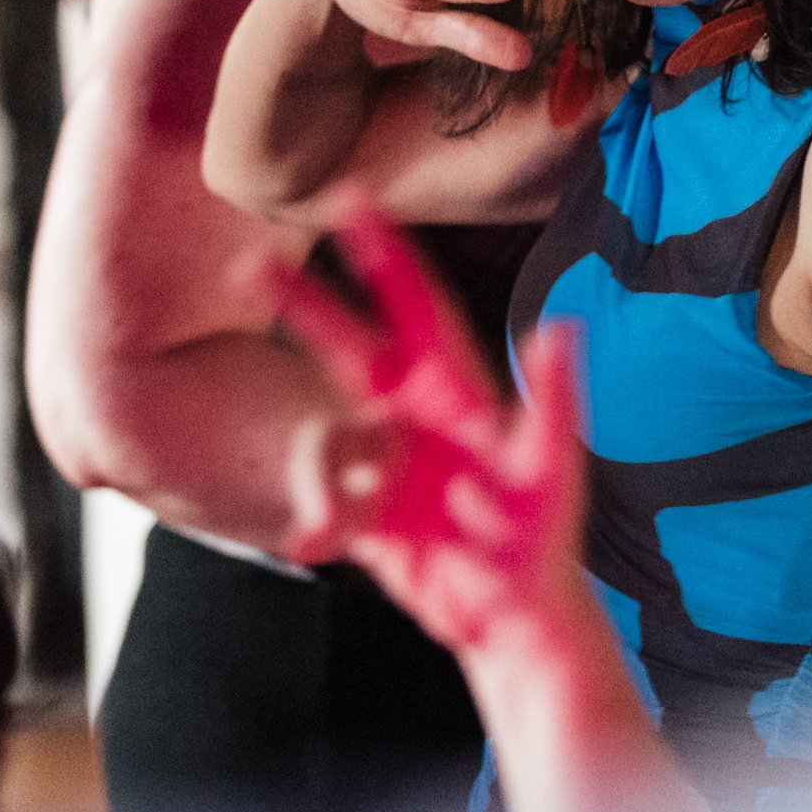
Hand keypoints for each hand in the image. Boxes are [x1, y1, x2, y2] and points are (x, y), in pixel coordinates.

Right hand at [263, 203, 585, 651]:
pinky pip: (320, 502)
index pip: (414, 303)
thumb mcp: (552, 465)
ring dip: (321, 467)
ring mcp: (380, 459)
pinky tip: (317, 543)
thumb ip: (553, 397)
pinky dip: (316, 520)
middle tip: (249, 266)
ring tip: (333, 519)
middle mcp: (411, 411)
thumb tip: (561, 326)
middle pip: (347, 342)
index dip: (383, 250)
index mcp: (454, 386)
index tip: (351, 197)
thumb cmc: (543, 533)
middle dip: (304, 304)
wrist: (515, 614)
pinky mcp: (361, 510)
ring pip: (326, 434)